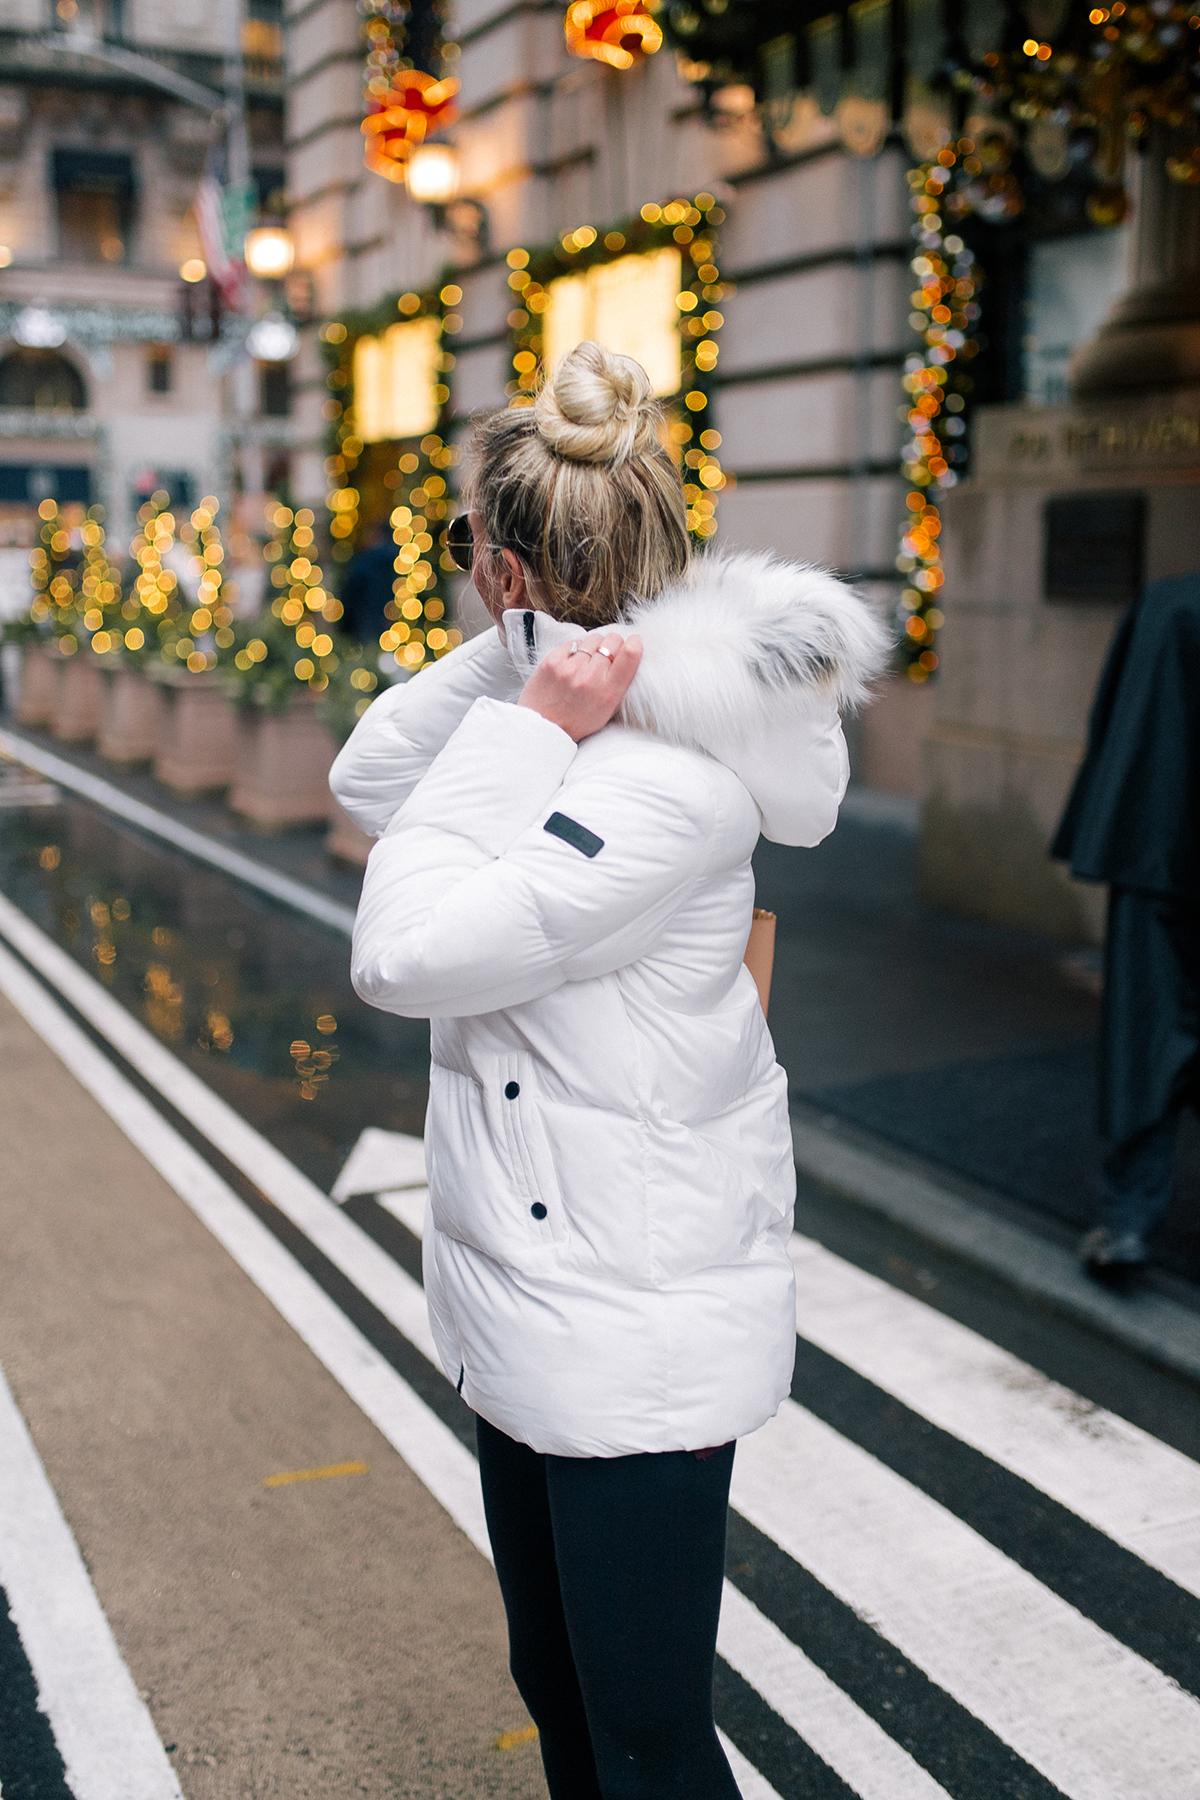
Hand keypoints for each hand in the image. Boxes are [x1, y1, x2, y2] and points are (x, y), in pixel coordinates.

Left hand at [517, 630, 642, 742]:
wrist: (544, 727)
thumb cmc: (577, 720)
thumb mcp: (608, 710)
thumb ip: (621, 685)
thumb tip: (631, 654)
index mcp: (608, 693)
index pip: (629, 655)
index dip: (635, 643)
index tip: (634, 642)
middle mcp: (590, 678)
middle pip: (612, 640)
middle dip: (613, 645)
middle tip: (607, 656)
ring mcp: (570, 668)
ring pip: (593, 638)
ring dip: (594, 646)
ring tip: (588, 662)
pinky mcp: (553, 661)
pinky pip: (573, 642)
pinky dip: (576, 649)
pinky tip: (573, 663)